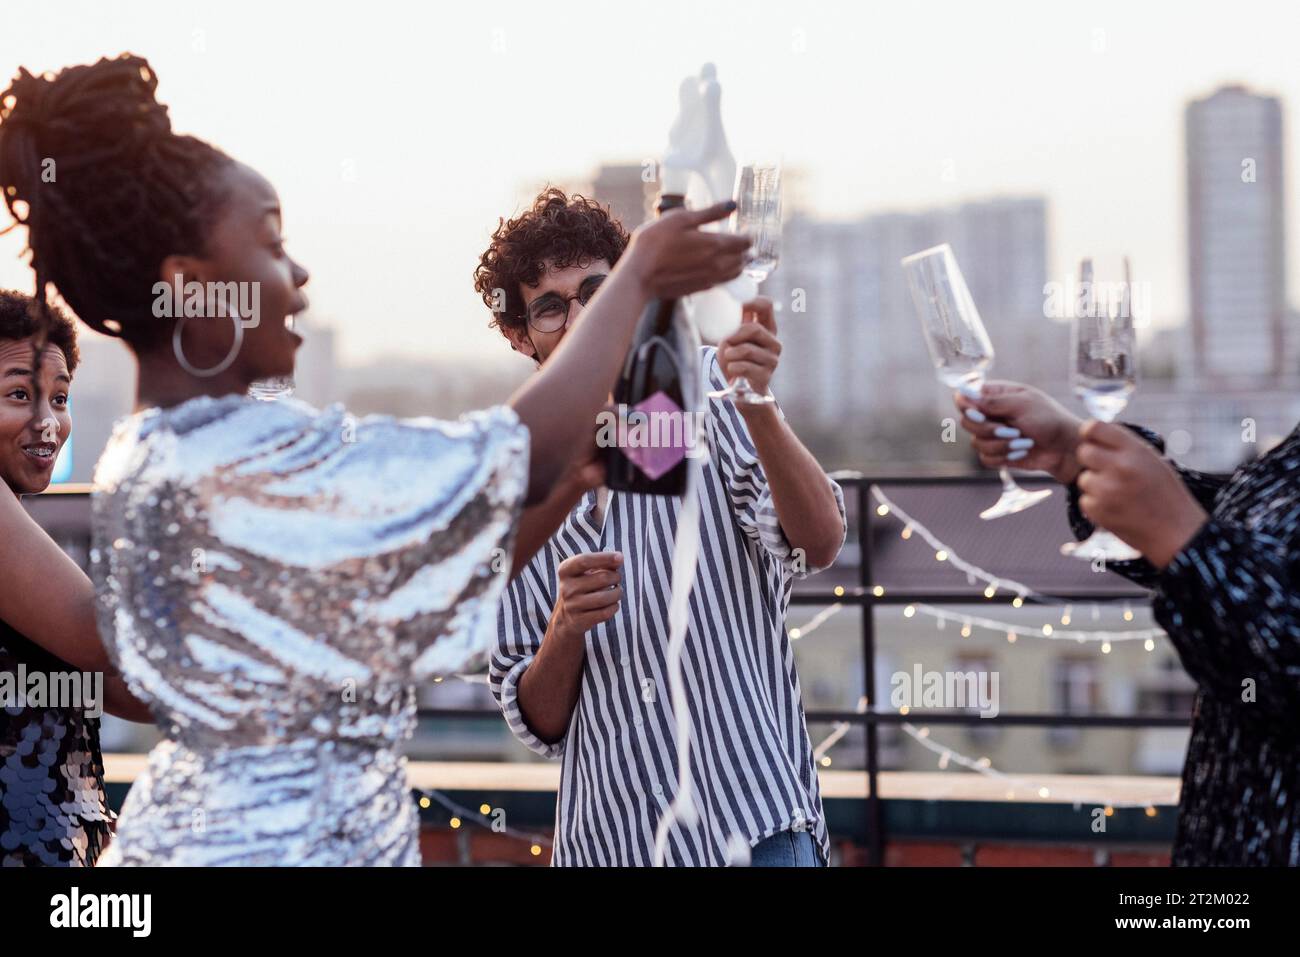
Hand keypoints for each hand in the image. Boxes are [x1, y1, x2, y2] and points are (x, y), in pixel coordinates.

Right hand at [552, 552, 623, 641]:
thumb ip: (602, 563)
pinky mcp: (579, 620)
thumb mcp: (585, 572)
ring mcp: (572, 605)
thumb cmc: (581, 587)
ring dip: (617, 593)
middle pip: (601, 578)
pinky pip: (605, 613)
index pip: (585, 560)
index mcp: (565, 570)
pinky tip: (613, 604)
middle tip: (617, 578)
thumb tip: (618, 559)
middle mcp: (566, 587)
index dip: (604, 558)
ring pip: (605, 597)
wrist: (565, 617)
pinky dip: (614, 607)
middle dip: (616, 577)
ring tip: (617, 591)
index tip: (620, 557)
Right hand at [624, 201, 749, 298]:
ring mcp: (709, 279)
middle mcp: (718, 265)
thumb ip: (709, 213)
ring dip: (738, 263)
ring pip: (735, 273)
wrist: (640, 275)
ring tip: (733, 254)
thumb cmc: (655, 242)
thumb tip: (732, 205)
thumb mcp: (680, 219)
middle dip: (746, 250)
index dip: (748, 234)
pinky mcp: (699, 289)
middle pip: (744, 259)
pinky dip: (726, 274)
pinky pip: (722, 282)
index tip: (745, 229)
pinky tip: (716, 267)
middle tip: (741, 241)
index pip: (746, 242)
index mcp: (716, 245)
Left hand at [719, 297, 779, 401]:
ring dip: (730, 354)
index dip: (750, 302)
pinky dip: (732, 368)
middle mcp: (773, 342)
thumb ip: (732, 323)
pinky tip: (732, 370)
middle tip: (725, 341)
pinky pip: (744, 367)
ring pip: (746, 350)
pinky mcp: (766, 375)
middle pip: (754, 329)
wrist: (741, 388)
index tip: (734, 304)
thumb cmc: (735, 358)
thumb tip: (722, 306)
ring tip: (727, 358)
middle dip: (734, 335)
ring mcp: (772, 359)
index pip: (766, 305)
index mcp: (766, 327)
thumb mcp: (732, 338)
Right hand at [955, 380, 1084, 483]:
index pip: (964, 397)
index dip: (966, 406)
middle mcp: (990, 414)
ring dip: (1001, 445)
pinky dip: (1003, 457)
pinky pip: (985, 458)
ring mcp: (992, 434)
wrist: (1065, 447)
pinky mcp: (997, 453)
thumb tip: (964, 396)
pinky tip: (1021, 451)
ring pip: (976, 443)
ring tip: (1023, 441)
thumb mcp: (1022, 405)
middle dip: (988, 429)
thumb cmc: (1048, 419)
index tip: (979, 414)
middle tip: (1011, 430)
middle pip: (966, 422)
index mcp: (995, 395)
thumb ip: (992, 402)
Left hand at [1075, 421, 1207, 568]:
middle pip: (1083, 452)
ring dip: (1095, 484)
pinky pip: (1085, 500)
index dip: (1090, 434)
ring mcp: (1107, 489)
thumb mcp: (1153, 461)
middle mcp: (1119, 466)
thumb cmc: (1167, 494)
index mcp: (1135, 450)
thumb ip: (1125, 448)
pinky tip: (1116, 508)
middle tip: (1107, 470)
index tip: (1093, 440)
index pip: (1094, 428)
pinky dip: (1096, 504)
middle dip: (1092, 460)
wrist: (1177, 532)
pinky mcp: (1098, 510)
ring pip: (1083, 478)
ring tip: (1118, 493)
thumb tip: (1094, 436)